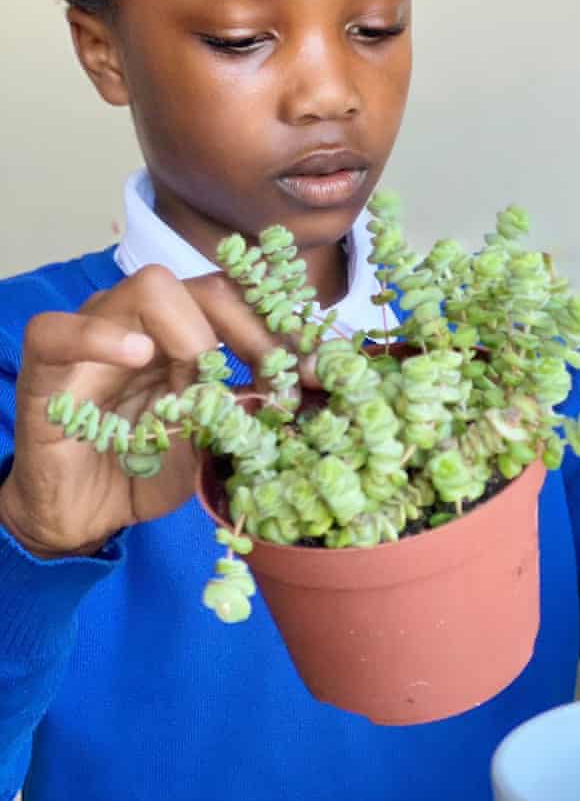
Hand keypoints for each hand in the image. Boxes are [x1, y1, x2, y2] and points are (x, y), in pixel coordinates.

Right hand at [0, 265, 317, 558]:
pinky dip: (100, 336)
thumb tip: (304, 384)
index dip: (281, 330)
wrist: (89, 512)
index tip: (311, 372)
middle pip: (209, 288)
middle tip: (277, 386)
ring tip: (205, 391)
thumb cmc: (150, 467)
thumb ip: (250, 408)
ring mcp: (95, 332)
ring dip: (197, 339)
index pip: (242, 301)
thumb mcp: (213, 440)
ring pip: (151, 289)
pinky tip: (137, 356)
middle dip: (255, 334)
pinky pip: (59, 329)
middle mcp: (144, 319)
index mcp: (186, 330)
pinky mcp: (47, 364)